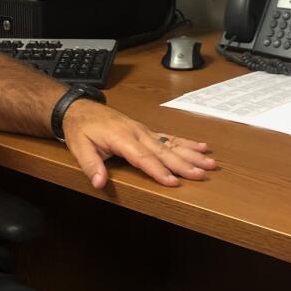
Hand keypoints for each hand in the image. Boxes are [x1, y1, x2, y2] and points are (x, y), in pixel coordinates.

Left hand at [61, 102, 214, 188]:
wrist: (80, 108)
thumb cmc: (81, 129)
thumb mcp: (80, 147)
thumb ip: (91, 165)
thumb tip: (99, 183)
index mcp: (121, 138)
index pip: (143, 157)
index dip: (158, 170)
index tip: (173, 182)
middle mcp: (137, 133)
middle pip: (164, 151)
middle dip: (184, 164)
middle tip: (202, 174)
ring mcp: (144, 131)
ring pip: (171, 143)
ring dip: (191, 154)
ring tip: (210, 162)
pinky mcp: (146, 131)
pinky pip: (169, 137)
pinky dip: (186, 142)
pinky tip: (201, 147)